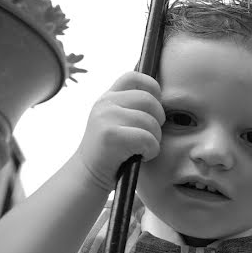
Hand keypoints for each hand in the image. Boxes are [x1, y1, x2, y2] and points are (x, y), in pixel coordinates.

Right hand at [74, 72, 164, 191]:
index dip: (153, 90)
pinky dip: (150, 151)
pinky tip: (139, 156)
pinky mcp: (111, 135)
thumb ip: (133, 106)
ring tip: (142, 149)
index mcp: (109, 97)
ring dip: (154, 140)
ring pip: (151, 122)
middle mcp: (106, 103)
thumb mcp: (118, 121)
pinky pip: (148, 139)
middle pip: (150, 101)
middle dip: (158, 121)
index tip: (153, 110)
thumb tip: (163, 95)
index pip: (136, 77)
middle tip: (149, 136)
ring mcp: (106, 117)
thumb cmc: (113, 151)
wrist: (89, 175)